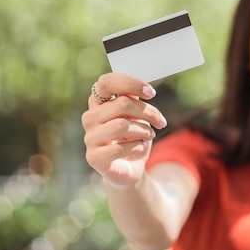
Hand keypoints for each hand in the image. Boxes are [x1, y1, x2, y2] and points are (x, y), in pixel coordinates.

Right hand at [81, 73, 167, 188]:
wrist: (130, 167)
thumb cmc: (134, 137)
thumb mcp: (137, 114)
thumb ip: (135, 99)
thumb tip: (144, 88)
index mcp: (98, 102)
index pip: (106, 82)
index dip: (130, 84)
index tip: (151, 93)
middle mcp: (89, 117)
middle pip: (122, 104)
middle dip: (148, 112)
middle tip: (160, 122)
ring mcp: (89, 138)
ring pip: (121, 126)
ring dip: (144, 131)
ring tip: (149, 135)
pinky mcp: (93, 157)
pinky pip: (119, 148)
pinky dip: (137, 147)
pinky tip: (140, 148)